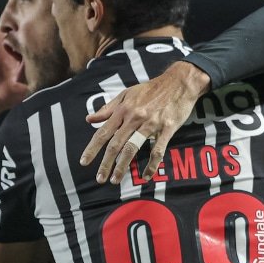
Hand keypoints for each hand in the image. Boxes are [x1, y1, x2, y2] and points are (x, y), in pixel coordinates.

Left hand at [80, 61, 210, 183]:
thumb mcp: (127, 94)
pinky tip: (145, 176)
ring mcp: (151, 124)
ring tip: (115, 180)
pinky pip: (157, 150)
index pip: (103, 132)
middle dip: (106, 163)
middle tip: (99, 179)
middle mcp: (134, 117)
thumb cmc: (151, 89)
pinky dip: (151, 165)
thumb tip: (89, 119)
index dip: (92, 148)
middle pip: (115, 143)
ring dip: (122, 166)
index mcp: (123, 110)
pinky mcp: (167, 128)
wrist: (179, 82)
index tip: (84, 162)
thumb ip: (108, 108)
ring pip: (132, 148)